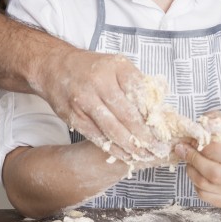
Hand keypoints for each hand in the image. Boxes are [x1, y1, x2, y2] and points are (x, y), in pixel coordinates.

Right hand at [35, 51, 165, 162]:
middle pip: (128, 115)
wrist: (55, 67)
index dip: (154, 116)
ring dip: (132, 147)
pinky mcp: (74, 116)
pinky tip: (126, 155)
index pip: (141, 94)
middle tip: (160, 149)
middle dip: (146, 137)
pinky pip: (97, 137)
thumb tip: (161, 101)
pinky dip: (114, 149)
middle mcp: (100, 83)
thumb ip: (138, 82)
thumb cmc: (92, 68)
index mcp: (116, 67)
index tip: (165, 131)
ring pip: (113, 129)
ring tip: (147, 156)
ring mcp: (85, 100)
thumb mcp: (117, 65)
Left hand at [176, 110, 220, 206]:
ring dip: (193, 173)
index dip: (208, 151)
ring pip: (212, 187)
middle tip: (184, 150)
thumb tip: (191, 137)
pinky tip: (198, 173)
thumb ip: (209, 125)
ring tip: (190, 160)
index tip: (194, 142)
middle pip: (218, 175)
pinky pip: (211, 198)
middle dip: (195, 161)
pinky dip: (198, 186)